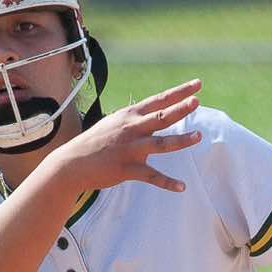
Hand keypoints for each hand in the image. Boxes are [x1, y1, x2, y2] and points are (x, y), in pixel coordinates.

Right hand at [54, 80, 203, 195]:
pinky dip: (167, 183)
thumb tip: (150, 114)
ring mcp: (130, 149)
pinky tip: (182, 187)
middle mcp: (131, 129)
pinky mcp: (127, 169)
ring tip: (199, 136)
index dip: (179, 92)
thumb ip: (134, 119)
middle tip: (197, 102)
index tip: (197, 85)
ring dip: (181, 141)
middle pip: (161, 117)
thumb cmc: (95, 143)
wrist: (72, 163)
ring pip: (160, 143)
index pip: (159, 100)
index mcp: (130, 116)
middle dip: (180, 108)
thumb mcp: (114, 123)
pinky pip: (151, 176)